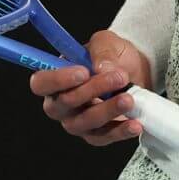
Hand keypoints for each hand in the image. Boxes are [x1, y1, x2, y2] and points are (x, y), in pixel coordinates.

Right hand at [28, 29, 155, 146]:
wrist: (136, 72)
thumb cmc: (112, 56)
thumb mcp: (107, 42)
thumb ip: (101, 51)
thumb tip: (101, 69)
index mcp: (55, 78)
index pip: (41, 83)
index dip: (58, 80)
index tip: (83, 72)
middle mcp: (61, 104)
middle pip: (65, 103)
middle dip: (93, 90)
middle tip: (118, 77)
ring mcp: (77, 122)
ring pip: (85, 122)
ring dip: (108, 110)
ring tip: (129, 98)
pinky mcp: (96, 135)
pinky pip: (103, 137)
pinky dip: (120, 131)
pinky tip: (134, 123)